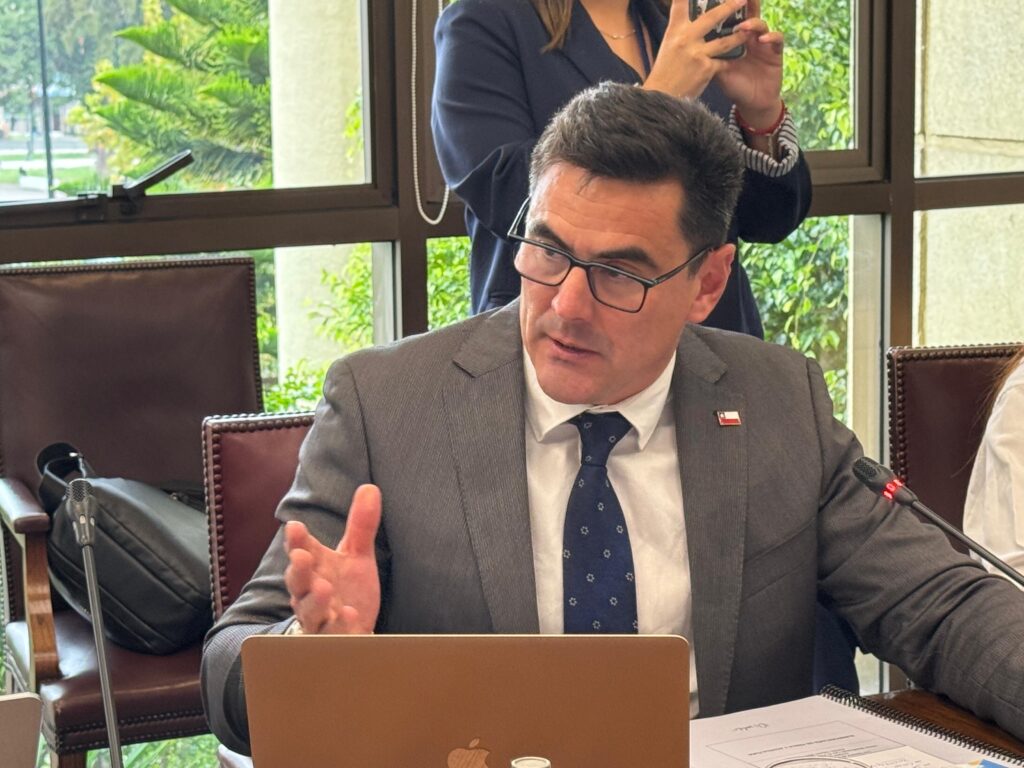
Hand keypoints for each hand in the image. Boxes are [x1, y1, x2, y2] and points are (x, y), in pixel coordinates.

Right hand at [283, 484, 381, 633]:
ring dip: (316, 601)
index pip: (301, 551)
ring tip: (326, 588)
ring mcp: (320, 620)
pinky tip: (351, 618)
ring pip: (311, 612)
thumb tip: (370, 487)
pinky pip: (333, 638)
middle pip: (298, 583)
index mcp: (314, 568)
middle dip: (298, 571)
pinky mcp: (333, 641)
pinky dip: (341, 629)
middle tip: (301, 557)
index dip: (296, 541)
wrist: (351, 630)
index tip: (295, 527)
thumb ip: (361, 526)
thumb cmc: (347, 589)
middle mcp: (310, 594)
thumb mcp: (356, 556)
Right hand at [644, 0, 749, 99]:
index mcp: (674, 31)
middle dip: (729, 7)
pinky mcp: (706, 69)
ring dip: (739, 35)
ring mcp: (697, 54)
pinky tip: (736, 59)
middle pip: (711, 17)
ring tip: (748, 31)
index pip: (679, 4)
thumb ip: (681, 32)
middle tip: (742, 0)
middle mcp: (685, 39)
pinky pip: (724, 62)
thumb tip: (692, 21)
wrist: (661, 97)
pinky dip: (729, 61)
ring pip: (724, 41)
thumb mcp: (667, 47)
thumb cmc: (664, 72)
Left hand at [714, 0, 784, 128]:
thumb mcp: (717, 69)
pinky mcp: (775, 52)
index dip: (726, 6)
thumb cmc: (734, 84)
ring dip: (752, 23)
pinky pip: (777, 39)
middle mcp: (749, 35)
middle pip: (748, 12)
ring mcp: (763, 42)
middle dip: (745, 2)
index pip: (730, 16)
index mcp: (734, 37)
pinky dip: (771, 37)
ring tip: (743, 27)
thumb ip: (707, 55)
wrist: (751, 103)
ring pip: (760, 23)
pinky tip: (762, 40)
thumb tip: (686, 47)